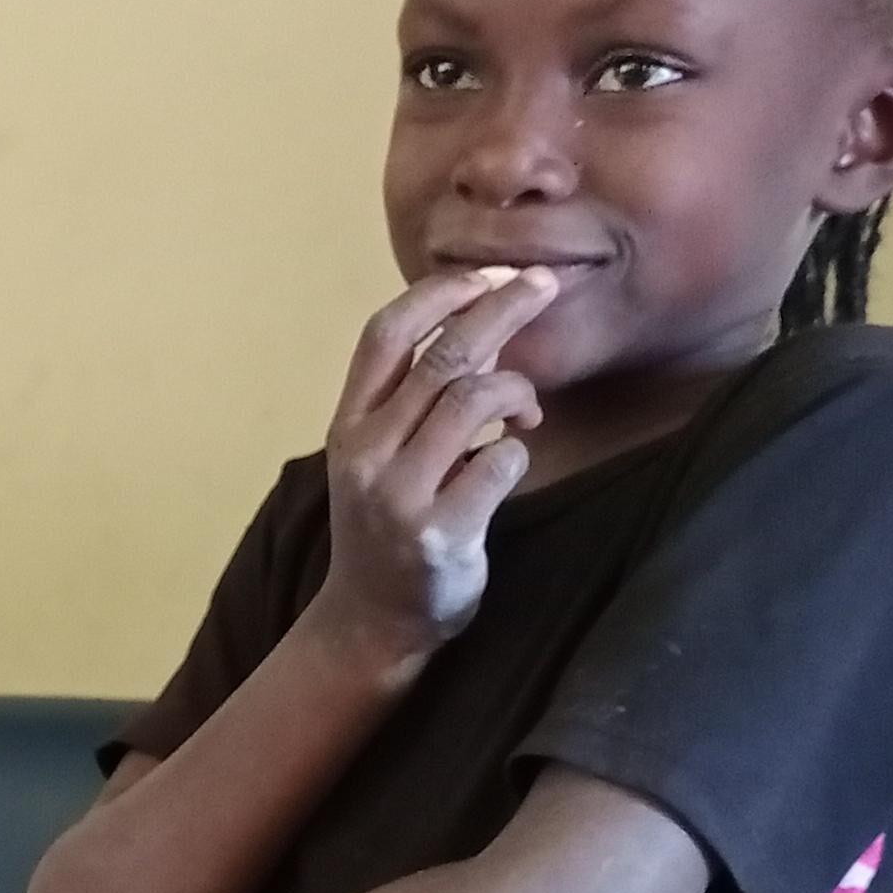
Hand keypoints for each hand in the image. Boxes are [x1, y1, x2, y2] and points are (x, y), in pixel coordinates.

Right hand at [313, 266, 560, 667]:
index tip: (488, 273)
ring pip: (474, 400)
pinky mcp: (440, 533)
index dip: (439, 293)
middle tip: (544, 286)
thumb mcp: (381, 455)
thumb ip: (418, 397)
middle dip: (501, 308)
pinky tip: (513, 460)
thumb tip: (483, 327)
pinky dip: (519, 452)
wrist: (370, 619)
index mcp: (348, 424)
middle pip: (443, 355)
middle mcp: (366, 453)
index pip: (385, 334)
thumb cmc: (387, 524)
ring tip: (528, 412)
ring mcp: (400, 494)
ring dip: (519, 392)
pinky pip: (501, 463)